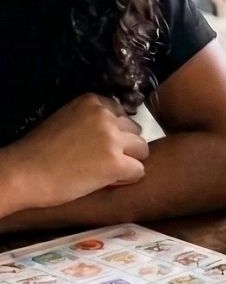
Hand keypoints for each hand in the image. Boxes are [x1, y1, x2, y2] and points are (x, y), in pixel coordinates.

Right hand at [0, 94, 148, 215]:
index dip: (115, 134)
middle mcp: (105, 115)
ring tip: (106, 172)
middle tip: (103, 161)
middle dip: (125, 147)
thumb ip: (92, 120)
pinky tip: (107, 182)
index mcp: (92, 101)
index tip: (98, 146)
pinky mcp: (115, 163)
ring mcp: (112, 139)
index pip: (122, 115)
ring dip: (129, 162)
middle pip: (135, 132)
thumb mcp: (68, 119)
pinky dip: (126, 179)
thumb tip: (118, 132)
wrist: (25, 173)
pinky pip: (138, 171)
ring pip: (142, 150)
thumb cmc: (40, 151)